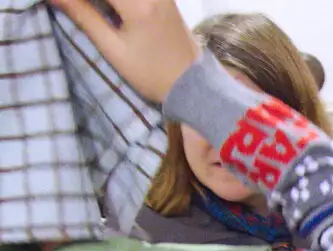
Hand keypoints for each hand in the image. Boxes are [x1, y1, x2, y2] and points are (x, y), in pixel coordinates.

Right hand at [51, 0, 199, 104]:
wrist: (194, 85)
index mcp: (139, 5)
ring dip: (103, 2)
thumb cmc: (152, 74)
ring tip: (91, 12)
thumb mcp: (113, 49)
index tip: (65, 4)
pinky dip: (116, 1)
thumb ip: (83, 16)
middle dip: (91, 1)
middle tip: (78, 9)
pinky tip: (108, 10)